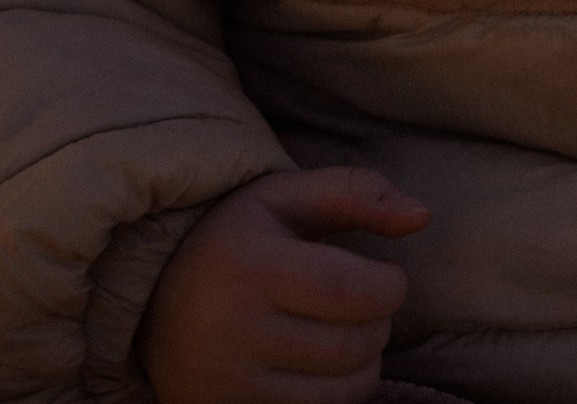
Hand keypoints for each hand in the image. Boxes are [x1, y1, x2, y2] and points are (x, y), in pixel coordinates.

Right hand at [140, 166, 431, 403]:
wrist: (155, 306)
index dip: (389, 287)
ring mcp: (227, 384)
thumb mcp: (288, 198)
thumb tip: (422, 216)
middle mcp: (230, 331)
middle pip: (352, 345)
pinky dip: (339, 393)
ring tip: (344, 331)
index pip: (350, 291)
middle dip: (380, 323)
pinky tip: (322, 365)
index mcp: (247, 266)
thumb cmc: (239, 243)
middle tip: (362, 303)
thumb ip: (358, 193)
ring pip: (342, 389)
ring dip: (365, 361)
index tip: (384, 277)